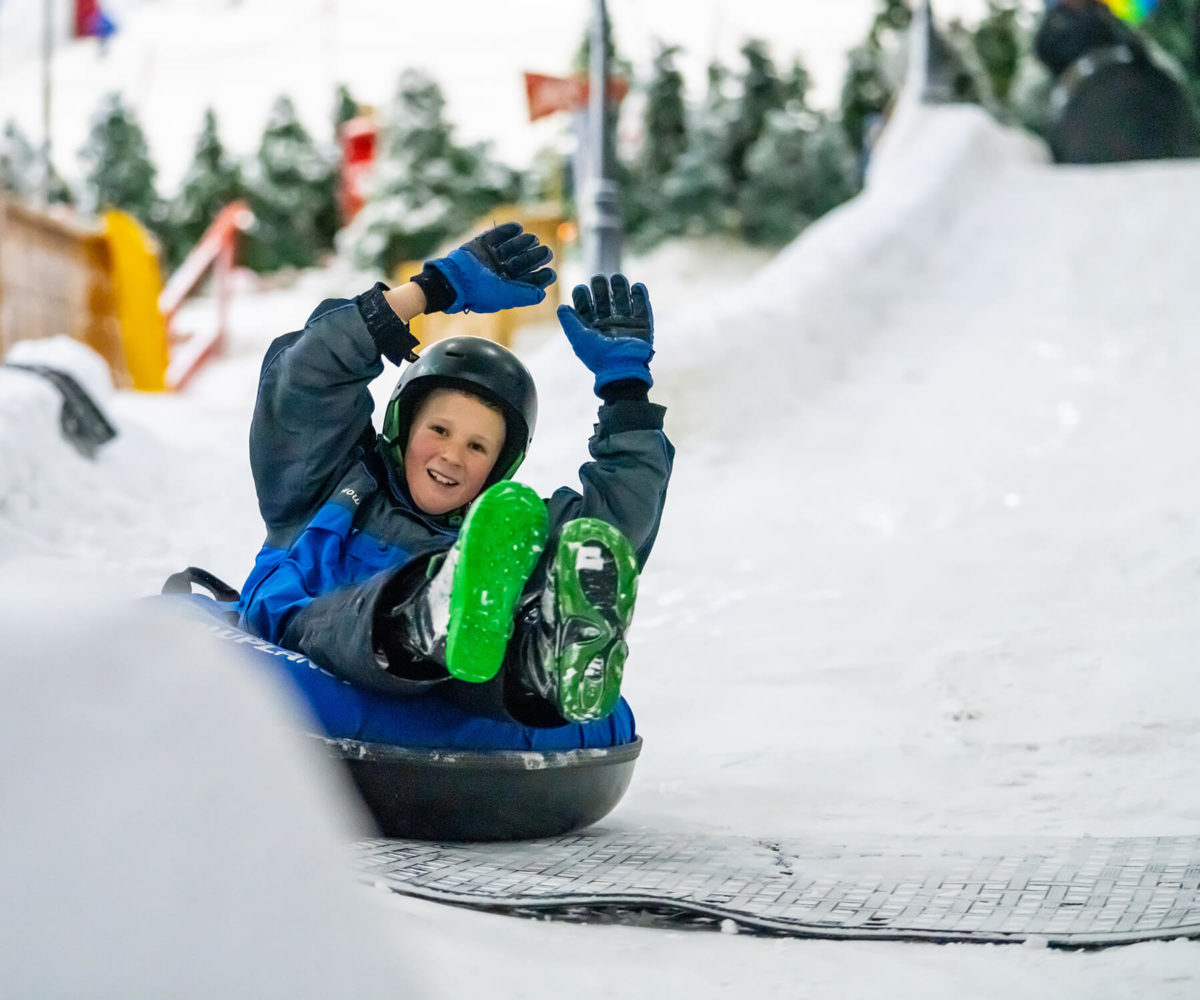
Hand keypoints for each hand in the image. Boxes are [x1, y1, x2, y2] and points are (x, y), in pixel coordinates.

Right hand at [424, 223, 555, 313]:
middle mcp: (496, 274)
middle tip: (547, 252)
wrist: (453, 279)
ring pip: (509, 249)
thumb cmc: (480, 292)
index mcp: (503, 288)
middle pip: (521, 263)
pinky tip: (518, 227)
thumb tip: (542, 295)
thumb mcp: (506, 296)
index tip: (551, 273)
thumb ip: (525, 295)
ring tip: (533, 238)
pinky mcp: (478, 246)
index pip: (525, 282)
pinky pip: (494, 236)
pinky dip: (506, 231)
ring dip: (522, 243)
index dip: (539, 278)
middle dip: (534, 257)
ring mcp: (487, 259)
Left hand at [557, 274, 653, 392]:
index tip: (580, 289)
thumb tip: (561, 307)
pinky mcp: (643, 325)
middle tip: (598, 278)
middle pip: (604, 299)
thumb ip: (569, 322)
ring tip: (617, 277)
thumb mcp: (579, 339)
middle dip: (600, 287)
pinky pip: (643, 307)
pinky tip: (637, 286)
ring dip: (620, 287)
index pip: (585, 306)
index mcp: (592, 328)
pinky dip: (640, 296)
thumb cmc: (598, 356)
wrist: (622, 369)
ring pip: (623, 299)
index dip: (582, 296)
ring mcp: (626, 323)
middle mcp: (608, 324)